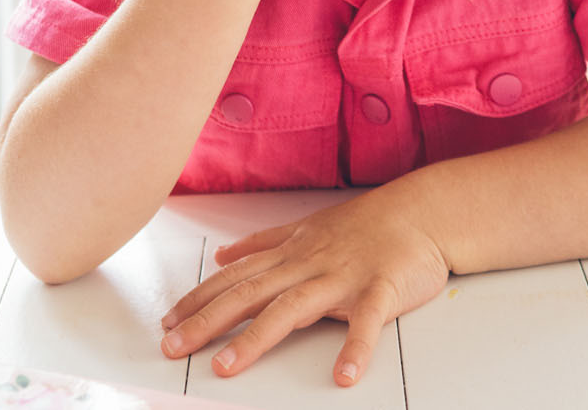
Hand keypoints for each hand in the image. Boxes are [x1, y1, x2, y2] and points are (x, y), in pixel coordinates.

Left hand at [159, 189, 450, 386]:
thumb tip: (223, 254)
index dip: (200, 299)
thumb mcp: (308, 227)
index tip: (167, 323)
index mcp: (293, 252)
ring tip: (227, 368)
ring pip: (294, 306)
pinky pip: (368, 320)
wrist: (421, 212)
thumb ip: (265, 242)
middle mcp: (310, 263)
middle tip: (174, 347)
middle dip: (209, 320)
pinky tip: (344, 375)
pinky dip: (357, 347)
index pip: (237, 277)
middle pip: (252, 292)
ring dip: (258, 337)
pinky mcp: (382, 288)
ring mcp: (345, 276)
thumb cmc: (364, 224)